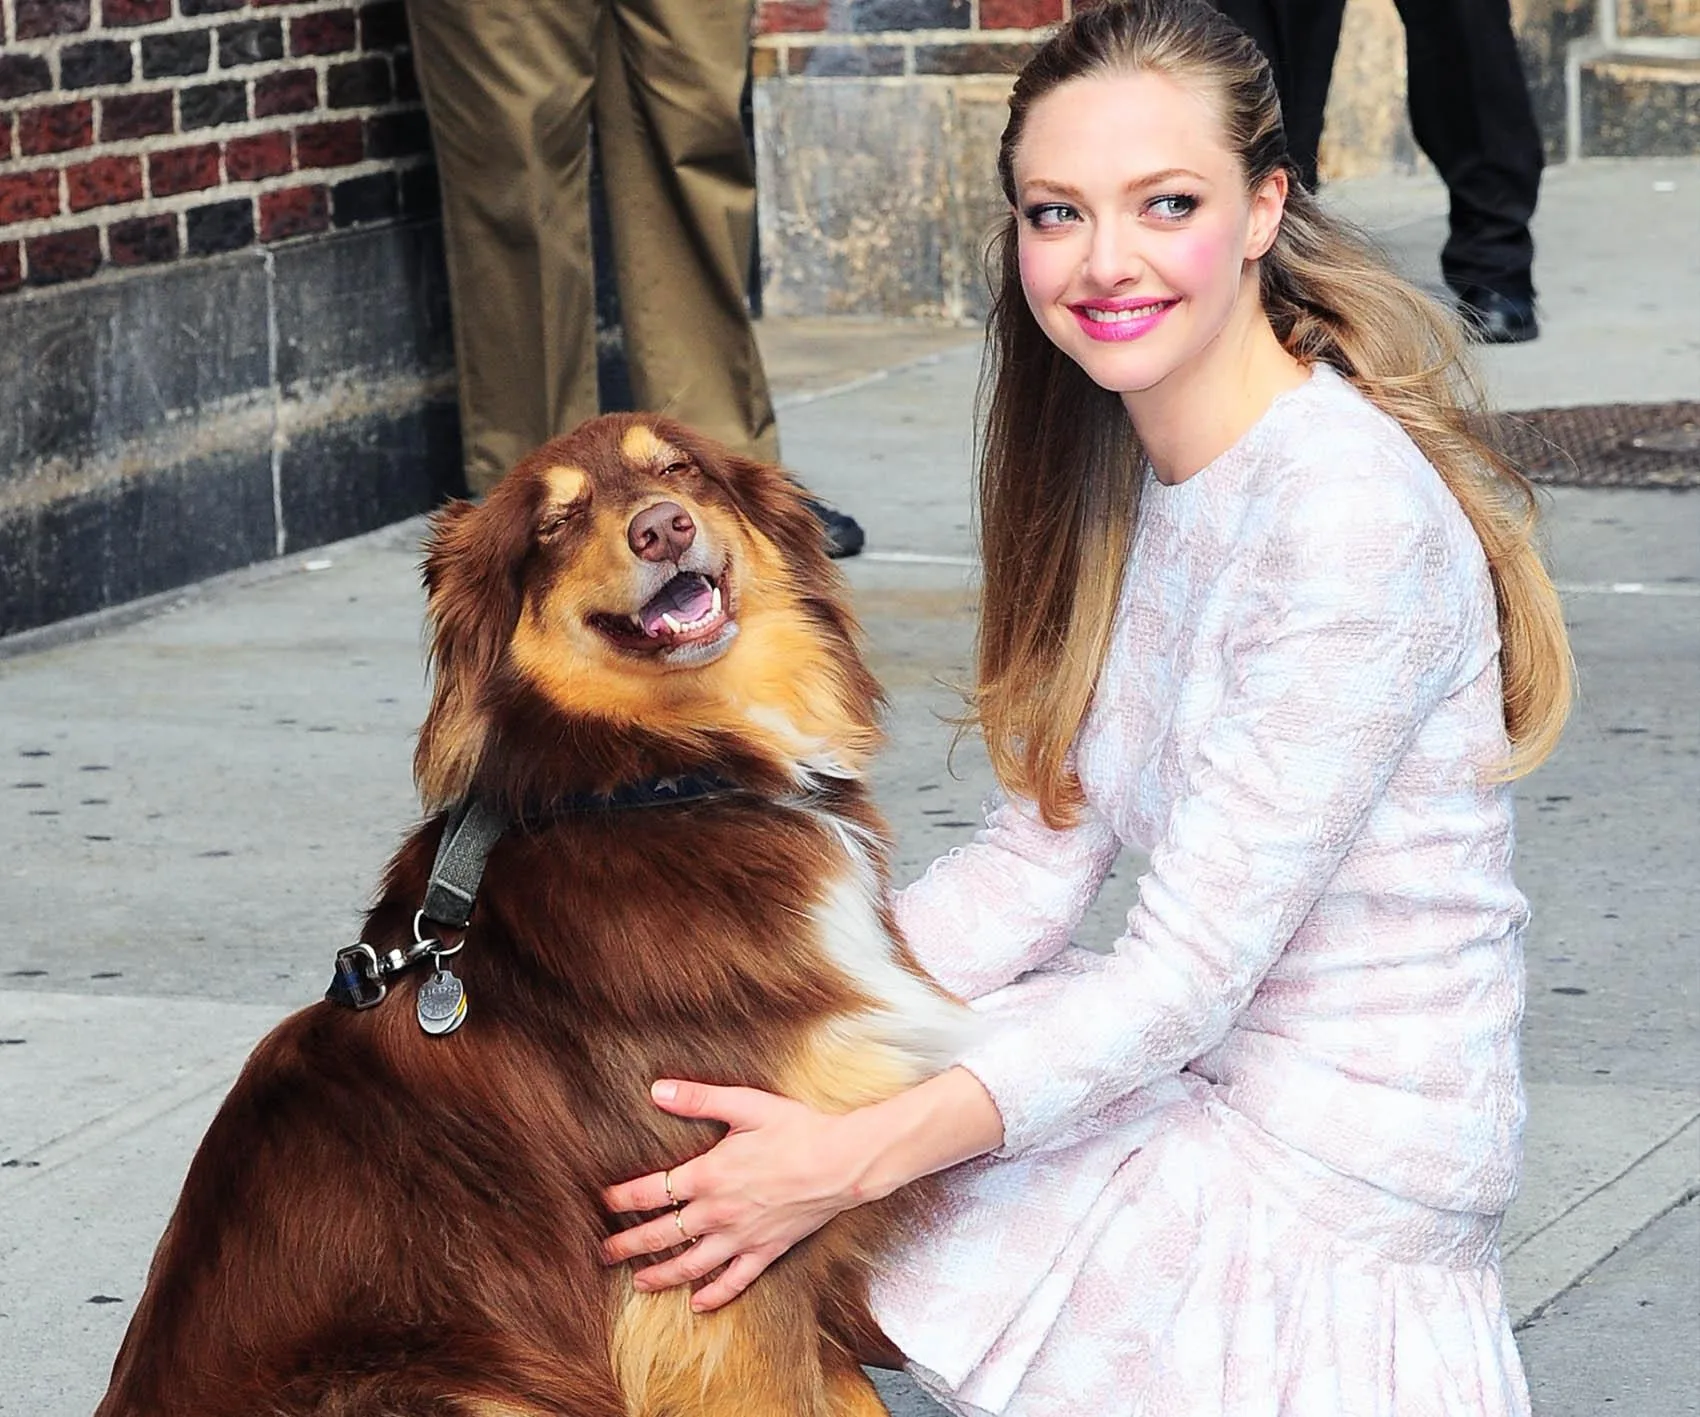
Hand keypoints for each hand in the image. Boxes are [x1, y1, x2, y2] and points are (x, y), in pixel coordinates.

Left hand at [600, 1079, 867, 1312]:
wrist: (842, 1163)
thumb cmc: (797, 1129)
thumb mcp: (746, 1105)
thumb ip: (699, 1099)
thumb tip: (657, 1090)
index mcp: (707, 1176)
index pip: (651, 1192)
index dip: (622, 1199)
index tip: (603, 1203)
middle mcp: (718, 1213)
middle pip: (661, 1236)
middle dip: (628, 1246)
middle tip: (604, 1254)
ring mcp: (741, 1237)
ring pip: (690, 1266)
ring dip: (661, 1275)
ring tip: (639, 1282)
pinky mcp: (766, 1251)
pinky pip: (734, 1281)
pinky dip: (713, 1295)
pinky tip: (698, 1304)